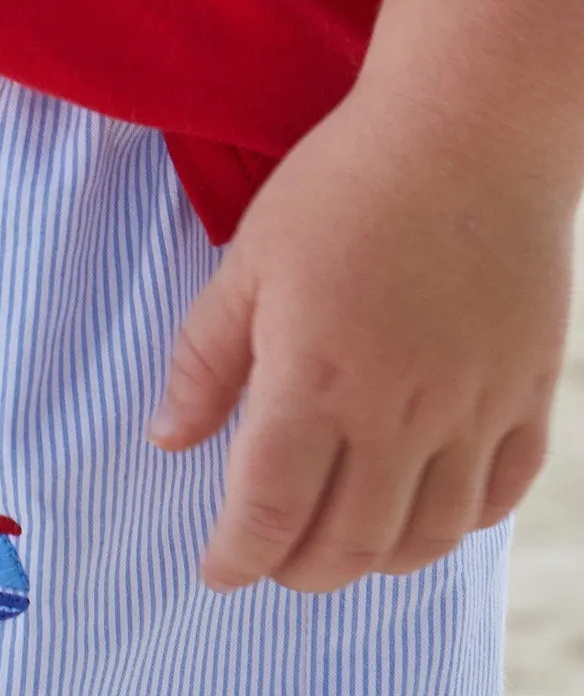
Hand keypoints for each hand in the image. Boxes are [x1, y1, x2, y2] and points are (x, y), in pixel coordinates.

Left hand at [150, 86, 571, 591]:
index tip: (220, 569)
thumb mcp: (250, 262)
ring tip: (347, 542)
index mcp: (315, 383)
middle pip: (346, 544)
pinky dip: (461, 523)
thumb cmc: (349, 183)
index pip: (268, 514)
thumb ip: (205, 360)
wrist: (476, 122)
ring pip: (427, 537)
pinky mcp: (527, 389)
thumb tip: (168, 440)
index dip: (237, 559)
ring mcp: (472, 408)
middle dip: (300, 572)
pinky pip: (502, 493)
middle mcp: (398, 413)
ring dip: (378, 560)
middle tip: (277, 560)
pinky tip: (426, 508)